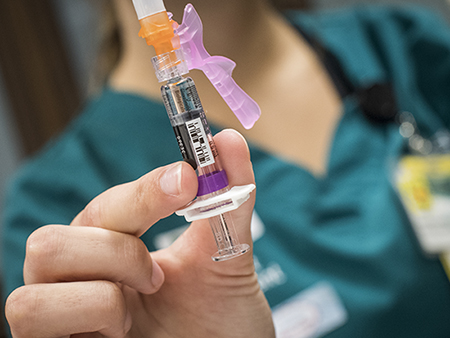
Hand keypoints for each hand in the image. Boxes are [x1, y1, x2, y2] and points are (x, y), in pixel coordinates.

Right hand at [5, 129, 274, 337]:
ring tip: (142, 303)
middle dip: (117, 244)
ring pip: (37, 269)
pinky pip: (32, 313)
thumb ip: (228, 199)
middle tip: (158, 273)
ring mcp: (65, 318)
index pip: (105, 209)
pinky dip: (90, 311)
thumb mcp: (227, 259)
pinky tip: (123, 330)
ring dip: (105, 278)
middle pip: (52, 237)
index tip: (186, 177)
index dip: (143, 191)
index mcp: (115, 254)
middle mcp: (81, 282)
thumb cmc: (221, 322)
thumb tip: (228, 139)